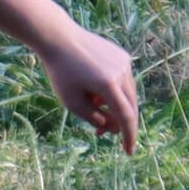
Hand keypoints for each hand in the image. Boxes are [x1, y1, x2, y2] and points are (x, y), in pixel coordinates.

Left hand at [43, 27, 142, 152]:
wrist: (59, 38)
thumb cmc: (61, 72)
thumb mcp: (72, 102)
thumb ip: (93, 118)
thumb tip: (111, 127)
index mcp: (109, 85)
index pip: (126, 117)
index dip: (128, 137)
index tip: (129, 152)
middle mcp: (122, 72)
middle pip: (129, 106)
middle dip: (118, 122)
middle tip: (99, 132)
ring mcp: (124, 62)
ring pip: (127, 94)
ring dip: (114, 106)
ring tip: (92, 105)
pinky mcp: (122, 56)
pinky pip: (122, 80)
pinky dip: (113, 90)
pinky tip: (94, 89)